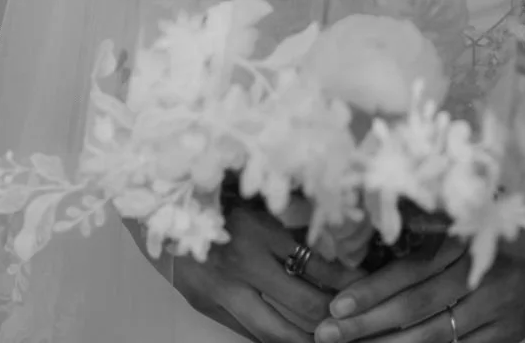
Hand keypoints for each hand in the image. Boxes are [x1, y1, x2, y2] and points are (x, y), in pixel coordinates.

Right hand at [123, 205, 366, 341]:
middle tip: (356, 319)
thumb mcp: (259, 196)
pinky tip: (294, 338)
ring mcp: (224, 291)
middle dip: (334, 316)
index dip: (345, 280)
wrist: (159, 211)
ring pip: (275, 331)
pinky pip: (249, 332)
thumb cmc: (215, 196)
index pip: (316, 266)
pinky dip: (274, 338)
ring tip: (330, 337)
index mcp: (260, 230)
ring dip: (306, 338)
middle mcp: (243, 264)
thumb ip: (292, 214)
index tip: (365, 283)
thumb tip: (335, 232)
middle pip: (302, 305)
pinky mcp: (209, 307)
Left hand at [312, 238, 524, 342]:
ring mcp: (499, 309)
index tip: (335, 306)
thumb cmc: (495, 231)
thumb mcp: (465, 220)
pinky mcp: (509, 337)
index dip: (370, 290)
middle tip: (326, 335)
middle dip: (366, 324)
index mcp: (467, 238)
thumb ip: (426, 230)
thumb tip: (371, 231)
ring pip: (432, 337)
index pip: (410, 271)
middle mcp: (483, 273)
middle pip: (415, 307)